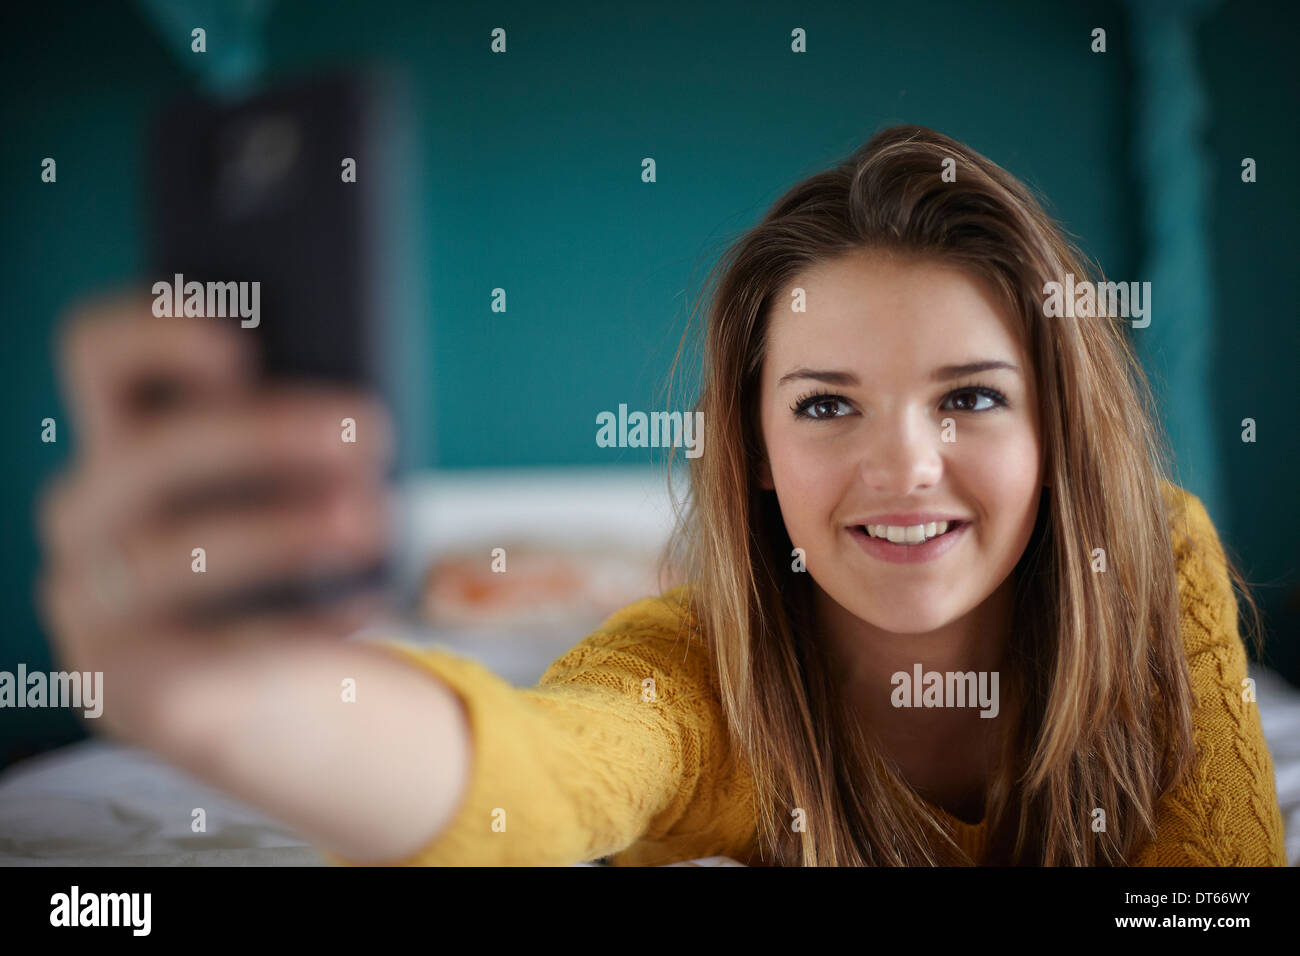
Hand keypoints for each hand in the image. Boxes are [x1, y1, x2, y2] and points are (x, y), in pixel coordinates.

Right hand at [34, 287, 395, 753]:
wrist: (239, 696)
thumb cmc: (271, 562)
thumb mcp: (277, 491)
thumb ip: (294, 440)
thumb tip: (359, 409)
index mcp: (116, 438)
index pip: (93, 354)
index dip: (152, 330)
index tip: (241, 339)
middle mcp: (85, 513)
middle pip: (147, 453)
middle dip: (262, 433)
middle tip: (367, 426)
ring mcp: (93, 605)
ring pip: (171, 554)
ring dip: (283, 530)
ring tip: (371, 520)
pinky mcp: (131, 685)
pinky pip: (211, 651)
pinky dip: (301, 623)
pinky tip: (366, 601)